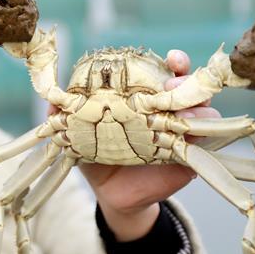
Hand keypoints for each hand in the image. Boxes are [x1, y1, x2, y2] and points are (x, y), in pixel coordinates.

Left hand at [73, 49, 220, 240]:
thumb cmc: (98, 154)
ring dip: (198, 109)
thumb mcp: (80, 133)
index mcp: (147, 97)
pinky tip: (189, 137)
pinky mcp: (187, 159)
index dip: (174, 63)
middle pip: (190, 88)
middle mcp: (168, 111)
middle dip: (185, 82)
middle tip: (172, 85)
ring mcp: (181, 134)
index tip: (173, 59)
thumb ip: (65, 114)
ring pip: (204, 113)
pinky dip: (201, 138)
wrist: (111, 193)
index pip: (168, 72)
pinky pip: (204, 145)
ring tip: (183, 112)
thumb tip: (50, 102)